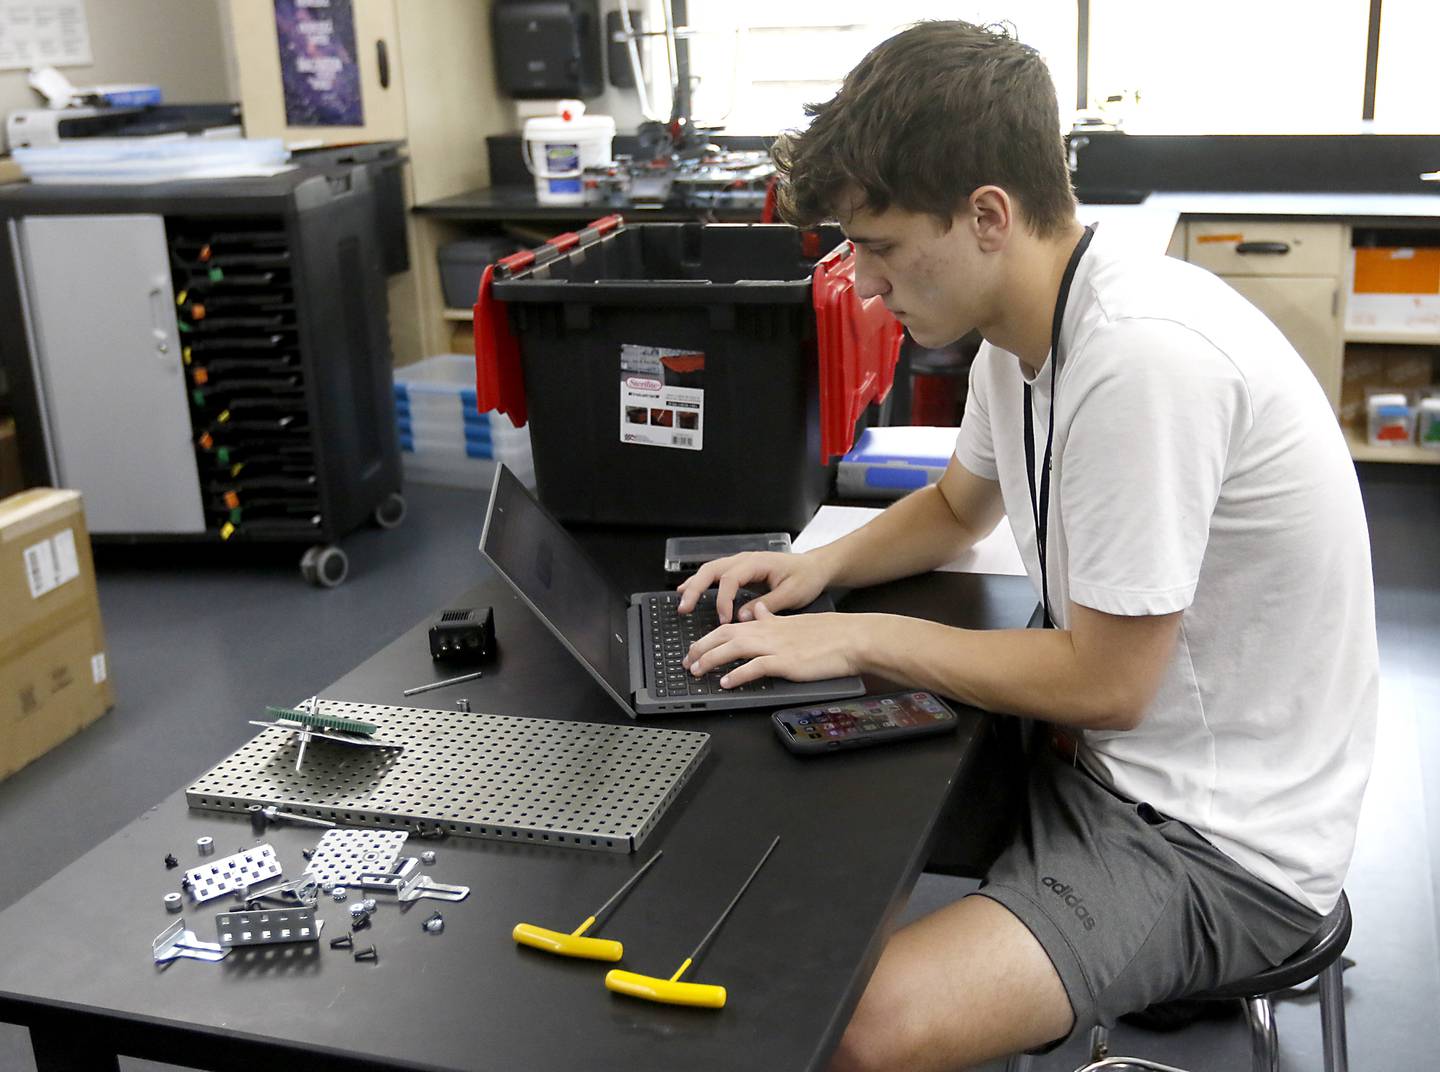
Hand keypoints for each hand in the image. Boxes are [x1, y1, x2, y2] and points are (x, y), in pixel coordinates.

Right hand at [674, 549, 832, 623]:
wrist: (815, 568)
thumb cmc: (806, 578)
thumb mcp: (792, 594)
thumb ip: (766, 606)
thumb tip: (742, 618)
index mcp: (757, 562)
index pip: (730, 579)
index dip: (723, 600)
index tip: (723, 620)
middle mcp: (745, 559)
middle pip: (712, 570)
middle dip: (695, 588)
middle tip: (684, 608)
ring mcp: (741, 563)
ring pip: (710, 570)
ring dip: (694, 585)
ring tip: (681, 602)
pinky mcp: (741, 570)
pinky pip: (717, 574)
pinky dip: (702, 583)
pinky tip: (690, 591)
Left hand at [681, 602, 864, 687]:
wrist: (852, 638)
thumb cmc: (829, 633)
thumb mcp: (795, 620)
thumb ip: (773, 617)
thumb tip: (757, 610)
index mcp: (769, 624)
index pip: (731, 627)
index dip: (709, 637)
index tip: (696, 648)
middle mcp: (768, 633)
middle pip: (725, 635)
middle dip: (702, 647)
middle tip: (687, 661)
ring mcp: (776, 647)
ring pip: (734, 648)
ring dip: (712, 659)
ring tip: (697, 670)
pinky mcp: (787, 661)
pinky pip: (756, 667)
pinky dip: (738, 674)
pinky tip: (726, 682)